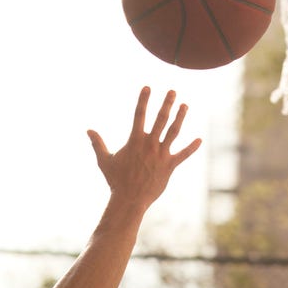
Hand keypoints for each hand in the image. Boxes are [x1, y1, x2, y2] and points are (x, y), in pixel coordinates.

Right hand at [87, 88, 200, 211]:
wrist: (129, 199)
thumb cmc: (116, 181)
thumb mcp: (104, 161)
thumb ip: (98, 144)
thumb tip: (88, 130)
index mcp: (134, 140)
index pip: (139, 114)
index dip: (143, 100)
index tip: (147, 87)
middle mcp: (149, 144)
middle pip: (160, 119)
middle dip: (167, 103)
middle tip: (172, 91)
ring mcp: (161, 155)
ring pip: (173, 132)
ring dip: (180, 117)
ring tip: (185, 105)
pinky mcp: (169, 166)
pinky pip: (183, 155)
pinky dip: (191, 148)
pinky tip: (199, 140)